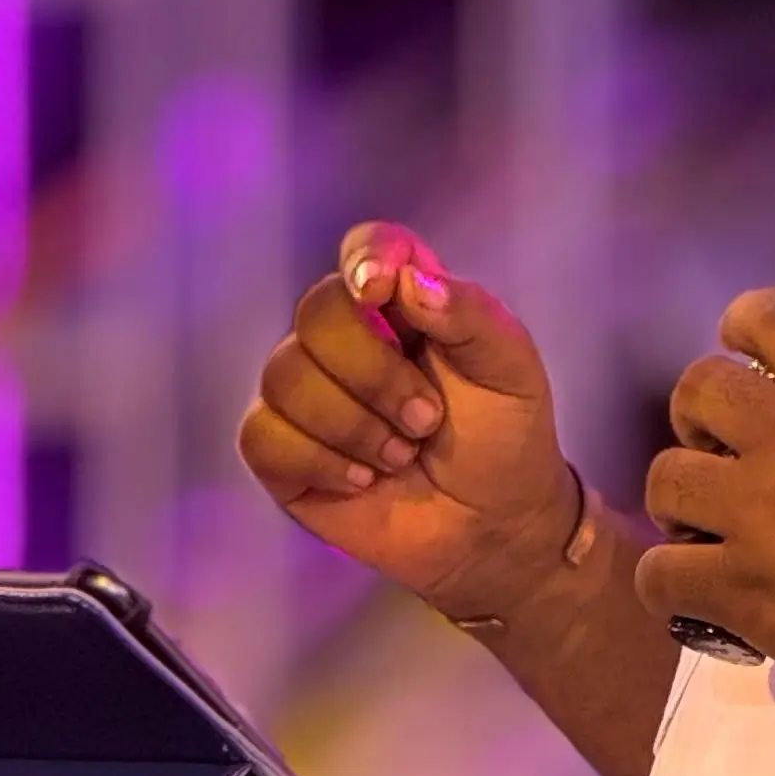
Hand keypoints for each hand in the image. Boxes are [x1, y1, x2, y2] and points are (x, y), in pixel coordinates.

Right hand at [238, 222, 578, 619]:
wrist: (494, 527)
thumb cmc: (504, 439)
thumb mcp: (511, 369)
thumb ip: (469, 313)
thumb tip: (406, 280)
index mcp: (403, 302)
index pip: (367, 248)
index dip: (365, 258)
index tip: (378, 289)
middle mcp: (346, 338)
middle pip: (316, 313)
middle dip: (376, 375)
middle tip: (427, 420)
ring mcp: (308, 393)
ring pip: (285, 378)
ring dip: (355, 427)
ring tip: (402, 455)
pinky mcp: (283, 451)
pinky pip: (263, 436)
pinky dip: (319, 461)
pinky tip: (362, 480)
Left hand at [637, 288, 774, 702]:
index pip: (773, 318)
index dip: (743, 322)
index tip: (739, 347)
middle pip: (699, 388)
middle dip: (697, 413)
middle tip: (719, 447)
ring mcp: (761, 519)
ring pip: (666, 478)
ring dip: (678, 497)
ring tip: (703, 521)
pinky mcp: (742, 591)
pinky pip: (660, 572)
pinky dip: (667, 580)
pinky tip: (695, 586)